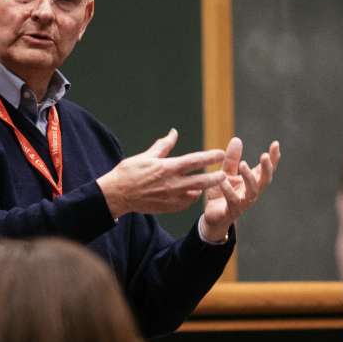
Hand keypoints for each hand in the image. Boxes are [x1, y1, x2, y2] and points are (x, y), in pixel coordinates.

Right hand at [97, 129, 225, 218]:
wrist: (117, 195)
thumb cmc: (128, 172)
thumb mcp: (146, 156)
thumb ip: (163, 146)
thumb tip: (173, 133)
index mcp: (167, 168)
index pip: (193, 161)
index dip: (209, 157)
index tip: (220, 153)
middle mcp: (171, 184)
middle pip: (200, 181)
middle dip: (215, 178)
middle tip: (225, 175)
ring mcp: (170, 198)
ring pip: (194, 194)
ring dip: (203, 188)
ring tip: (211, 183)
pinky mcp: (168, 207)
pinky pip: (185, 203)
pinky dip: (190, 197)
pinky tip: (192, 193)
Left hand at [199, 137, 279, 241]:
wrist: (213, 216)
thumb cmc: (222, 193)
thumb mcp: (226, 172)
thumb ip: (232, 159)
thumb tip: (237, 139)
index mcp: (253, 181)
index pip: (267, 169)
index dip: (273, 158)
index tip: (276, 144)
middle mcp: (252, 192)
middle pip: (265, 180)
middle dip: (267, 168)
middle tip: (264, 156)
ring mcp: (244, 202)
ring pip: (252, 191)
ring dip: (250, 178)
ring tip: (243, 164)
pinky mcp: (232, 210)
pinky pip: (233, 201)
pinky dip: (228, 190)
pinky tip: (223, 181)